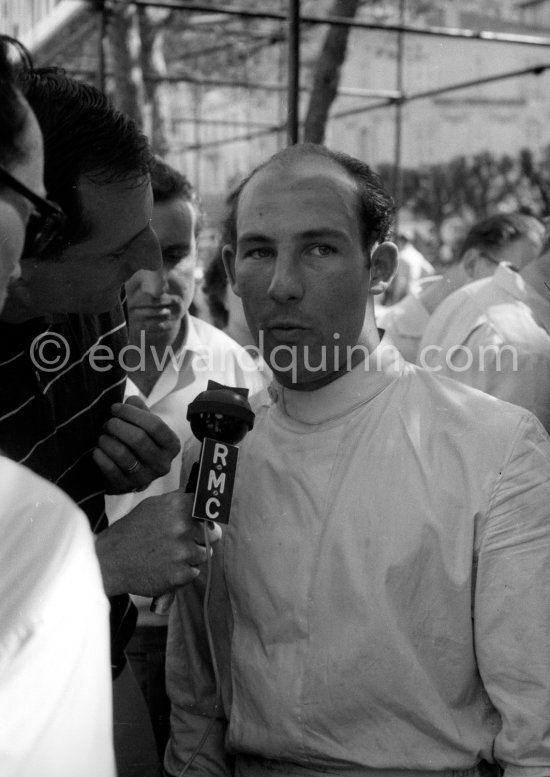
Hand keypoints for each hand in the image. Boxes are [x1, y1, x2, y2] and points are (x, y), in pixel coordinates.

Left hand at [92, 395, 179, 493]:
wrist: (130, 473)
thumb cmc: (139, 442)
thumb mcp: (145, 425)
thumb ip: (140, 409)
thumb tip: (131, 400)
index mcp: (172, 445)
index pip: (155, 425)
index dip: (131, 413)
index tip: (115, 408)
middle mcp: (162, 464)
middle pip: (138, 438)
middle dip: (117, 426)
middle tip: (108, 423)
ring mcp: (145, 478)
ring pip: (122, 454)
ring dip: (106, 440)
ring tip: (102, 437)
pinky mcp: (126, 487)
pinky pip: (109, 468)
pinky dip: (100, 455)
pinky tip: (98, 450)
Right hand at [95, 489, 221, 596]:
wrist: (110, 560)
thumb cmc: (131, 531)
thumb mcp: (152, 505)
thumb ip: (178, 499)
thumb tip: (199, 494)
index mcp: (178, 506)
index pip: (208, 509)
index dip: (205, 516)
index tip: (202, 520)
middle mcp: (183, 527)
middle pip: (213, 533)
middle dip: (202, 537)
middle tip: (185, 540)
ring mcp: (183, 553)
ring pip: (205, 554)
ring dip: (193, 555)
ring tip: (171, 554)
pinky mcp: (181, 575)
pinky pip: (194, 572)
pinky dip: (183, 571)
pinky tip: (166, 567)